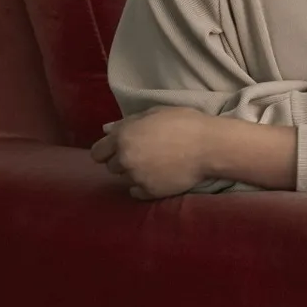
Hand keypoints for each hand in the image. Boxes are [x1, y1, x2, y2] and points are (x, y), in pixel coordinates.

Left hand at [90, 108, 216, 199]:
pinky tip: (157, 177)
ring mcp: (137, 177)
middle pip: (110, 167)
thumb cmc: (184, 123)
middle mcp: (125, 158)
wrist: (209, 146)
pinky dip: (143, 186)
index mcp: (123, 137)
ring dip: (134, 173)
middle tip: (142, 155)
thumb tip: (106, 129)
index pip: (97, 152)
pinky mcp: (150, 192)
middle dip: (122, 161)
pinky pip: (136, 192)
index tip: (119, 150)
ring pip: (124, 179)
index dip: (107, 150)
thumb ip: (127, 122)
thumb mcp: (154, 114)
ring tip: (154, 165)